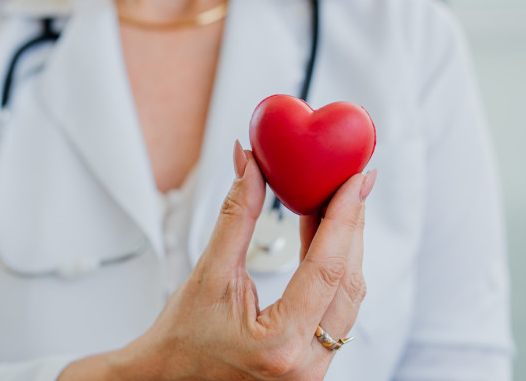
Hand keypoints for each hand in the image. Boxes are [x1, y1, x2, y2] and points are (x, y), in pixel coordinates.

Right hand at [59, 141, 375, 380]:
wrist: (170, 377)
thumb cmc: (182, 338)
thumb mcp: (207, 273)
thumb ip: (237, 217)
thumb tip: (251, 166)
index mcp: (279, 343)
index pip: (326, 268)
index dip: (344, 217)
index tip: (355, 180)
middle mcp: (306, 364)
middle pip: (348, 281)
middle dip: (352, 225)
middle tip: (353, 182)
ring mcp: (314, 368)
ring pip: (349, 297)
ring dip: (346, 247)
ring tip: (338, 203)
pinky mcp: (313, 362)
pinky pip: (337, 309)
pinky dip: (334, 270)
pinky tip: (324, 238)